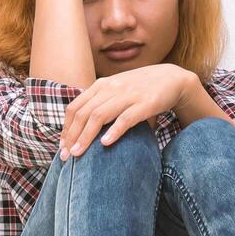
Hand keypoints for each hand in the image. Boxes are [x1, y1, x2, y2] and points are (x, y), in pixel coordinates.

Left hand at [59, 65, 196, 159]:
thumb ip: (100, 103)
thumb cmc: (140, 90)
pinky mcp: (145, 103)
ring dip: (86, 136)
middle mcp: (111, 87)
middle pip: (83, 113)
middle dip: (72, 136)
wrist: (172, 79)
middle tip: (65, 156)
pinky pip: (126, 118)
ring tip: (78, 154)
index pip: (75, 107)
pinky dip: (114, 131)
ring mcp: (128, 94)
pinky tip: (105, 143)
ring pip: (99, 116)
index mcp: (101, 85)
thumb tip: (79, 128)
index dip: (66, 128)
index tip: (62, 147)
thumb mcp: (116, 91)